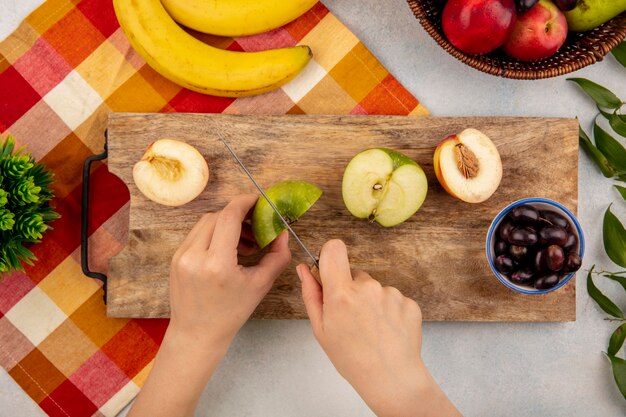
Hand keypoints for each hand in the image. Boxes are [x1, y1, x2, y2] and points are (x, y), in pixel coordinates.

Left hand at [169, 194, 291, 348]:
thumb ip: (277, 256)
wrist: (197, 333)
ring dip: (226, 223)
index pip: (229, 217)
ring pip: (206, 222)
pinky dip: (214, 233)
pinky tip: (228, 249)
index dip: (244, 202)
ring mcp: (181, 256)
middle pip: (218, 216)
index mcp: (217, 264)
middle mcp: (195, 256)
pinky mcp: (176, 258)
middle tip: (256, 225)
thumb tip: (282, 232)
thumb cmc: (230, 313)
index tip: (257, 200)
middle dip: (239, 215)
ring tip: (244, 241)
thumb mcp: (260, 285)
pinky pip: (197, 234)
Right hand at [297, 240, 460, 416]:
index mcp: (341, 294)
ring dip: (372, 302)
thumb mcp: (321, 329)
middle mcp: (367, 288)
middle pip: (355, 274)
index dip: (331, 256)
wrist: (391, 379)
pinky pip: (393, 298)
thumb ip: (311, 294)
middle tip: (353, 319)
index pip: (334, 249)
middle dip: (352, 290)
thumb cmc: (352, 358)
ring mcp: (391, 294)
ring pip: (375, 288)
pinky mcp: (409, 302)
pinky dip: (389, 311)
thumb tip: (303, 268)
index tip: (331, 271)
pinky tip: (386, 331)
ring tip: (372, 329)